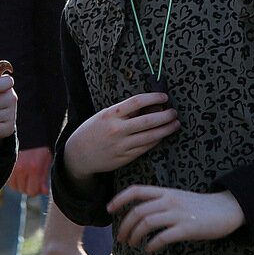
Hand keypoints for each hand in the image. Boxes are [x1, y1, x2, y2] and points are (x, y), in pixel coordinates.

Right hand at [9, 146, 51, 195]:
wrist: (31, 134)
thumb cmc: (42, 149)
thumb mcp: (47, 162)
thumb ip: (44, 178)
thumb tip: (44, 192)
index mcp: (35, 169)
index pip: (32, 191)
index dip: (36, 190)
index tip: (39, 185)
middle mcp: (22, 169)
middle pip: (23, 190)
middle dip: (29, 187)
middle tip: (33, 179)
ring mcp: (13, 167)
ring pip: (14, 186)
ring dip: (20, 184)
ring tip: (26, 176)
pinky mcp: (7, 165)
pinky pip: (7, 180)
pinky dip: (13, 179)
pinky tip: (19, 173)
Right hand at [64, 93, 178, 180]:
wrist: (78, 154)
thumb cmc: (93, 130)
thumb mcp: (104, 115)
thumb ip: (124, 112)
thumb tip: (148, 106)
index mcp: (111, 115)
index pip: (137, 101)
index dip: (153, 97)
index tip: (164, 96)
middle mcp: (117, 130)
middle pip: (148, 121)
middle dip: (165, 116)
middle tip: (174, 112)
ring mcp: (121, 145)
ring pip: (150, 137)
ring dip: (166, 130)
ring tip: (175, 124)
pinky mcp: (125, 158)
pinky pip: (145, 148)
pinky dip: (156, 141)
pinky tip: (162, 136)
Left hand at [107, 186, 243, 252]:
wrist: (226, 209)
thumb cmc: (199, 206)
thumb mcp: (177, 198)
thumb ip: (160, 202)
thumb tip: (139, 215)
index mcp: (166, 191)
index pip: (136, 190)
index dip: (119, 199)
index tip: (109, 209)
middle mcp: (169, 200)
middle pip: (138, 210)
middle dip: (125, 226)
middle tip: (121, 238)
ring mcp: (178, 214)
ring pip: (147, 223)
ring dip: (135, 235)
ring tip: (133, 244)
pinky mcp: (187, 228)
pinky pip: (163, 237)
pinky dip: (152, 244)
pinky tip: (149, 249)